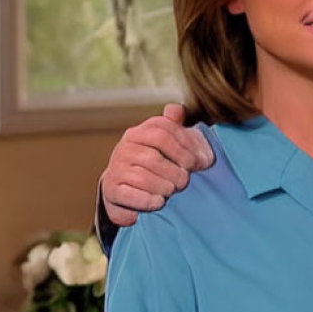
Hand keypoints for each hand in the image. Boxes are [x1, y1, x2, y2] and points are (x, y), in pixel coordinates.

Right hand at [100, 104, 214, 226]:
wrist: (126, 190)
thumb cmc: (155, 165)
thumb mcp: (167, 144)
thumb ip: (175, 127)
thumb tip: (178, 110)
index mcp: (140, 132)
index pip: (164, 131)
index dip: (186, 146)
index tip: (201, 162)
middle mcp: (125, 147)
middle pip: (154, 156)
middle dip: (175, 171)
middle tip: (186, 181)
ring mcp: (116, 167)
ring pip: (142, 177)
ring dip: (164, 186)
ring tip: (173, 191)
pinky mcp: (111, 189)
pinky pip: (129, 194)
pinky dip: (147, 200)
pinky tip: (159, 202)